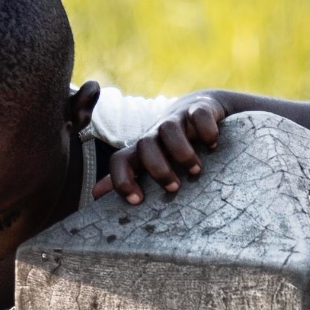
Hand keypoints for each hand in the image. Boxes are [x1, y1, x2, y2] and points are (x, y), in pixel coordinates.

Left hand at [92, 94, 226, 205]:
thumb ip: (128, 176)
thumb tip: (95, 194)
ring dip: (182, 152)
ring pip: (169, 130)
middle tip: (174, 187)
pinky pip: (198, 115)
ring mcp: (177, 119)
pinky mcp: (200, 108)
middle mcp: (156, 133)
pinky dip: (206, 130)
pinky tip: (214, 144)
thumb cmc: (173, 145)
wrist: (201, 109)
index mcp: (142, 150)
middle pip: (145, 146)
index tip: (137, 201)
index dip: (122, 180)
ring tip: (196, 170)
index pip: (120, 161)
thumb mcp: (152, 161)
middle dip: (158, 169)